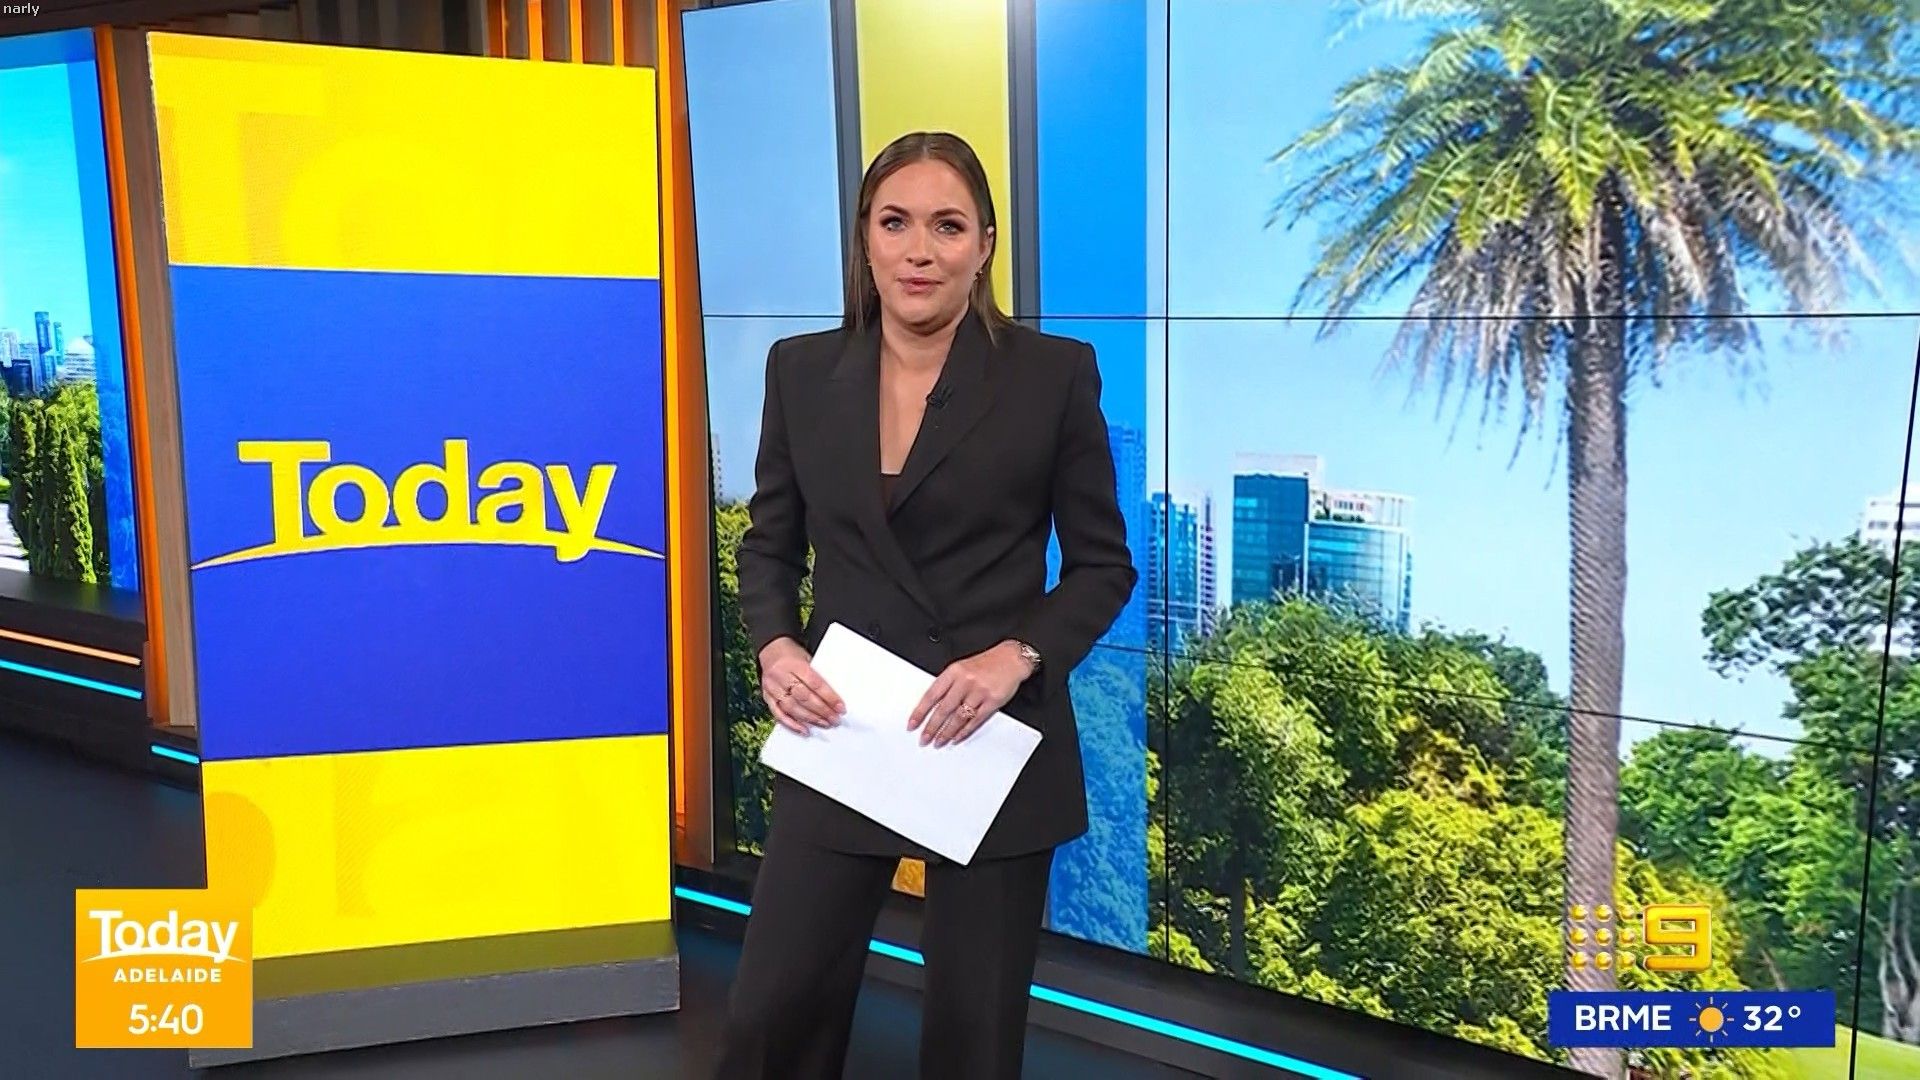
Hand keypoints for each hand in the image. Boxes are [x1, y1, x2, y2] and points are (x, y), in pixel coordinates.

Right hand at [759, 637, 845, 736]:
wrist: (771, 649)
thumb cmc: (793, 654)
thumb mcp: (808, 658)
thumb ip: (818, 675)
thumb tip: (833, 697)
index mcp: (794, 664)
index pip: (815, 683)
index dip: (829, 697)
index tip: (840, 707)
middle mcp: (781, 675)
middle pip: (804, 697)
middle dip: (822, 710)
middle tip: (835, 719)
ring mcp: (772, 687)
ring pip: (792, 707)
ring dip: (810, 719)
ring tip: (824, 724)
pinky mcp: (767, 697)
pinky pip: (778, 714)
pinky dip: (792, 724)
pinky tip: (804, 730)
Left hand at [908, 641, 1034, 747]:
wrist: (1012, 658)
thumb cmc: (986, 664)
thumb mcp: (962, 667)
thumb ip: (948, 684)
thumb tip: (932, 706)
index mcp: (954, 671)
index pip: (932, 695)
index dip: (920, 712)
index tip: (913, 724)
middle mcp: (965, 681)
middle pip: (944, 709)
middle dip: (932, 727)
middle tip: (924, 739)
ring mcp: (979, 692)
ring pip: (958, 717)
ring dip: (947, 732)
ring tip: (939, 741)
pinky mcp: (992, 701)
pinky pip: (975, 720)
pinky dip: (964, 731)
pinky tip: (957, 737)